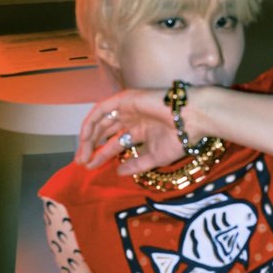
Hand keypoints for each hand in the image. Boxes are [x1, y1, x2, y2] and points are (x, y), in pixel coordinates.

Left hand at [75, 87, 195, 174]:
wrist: (191, 119)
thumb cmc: (179, 138)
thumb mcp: (155, 158)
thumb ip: (136, 165)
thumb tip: (118, 172)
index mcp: (139, 131)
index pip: (115, 144)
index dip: (102, 156)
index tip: (90, 167)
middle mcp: (131, 119)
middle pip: (104, 133)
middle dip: (91, 148)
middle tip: (82, 163)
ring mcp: (127, 109)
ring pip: (101, 122)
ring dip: (89, 138)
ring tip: (83, 154)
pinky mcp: (124, 99)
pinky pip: (102, 110)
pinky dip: (92, 122)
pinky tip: (86, 137)